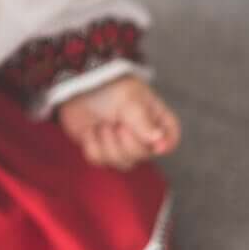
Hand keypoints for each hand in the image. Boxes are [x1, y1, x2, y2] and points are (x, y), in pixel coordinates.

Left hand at [56, 75, 180, 170]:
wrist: (78, 86)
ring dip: (108, 144)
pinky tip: (91, 131)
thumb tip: (158, 140)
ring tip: (103, 125)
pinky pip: (100, 161)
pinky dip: (92, 145)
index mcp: (155, 118)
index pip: (170, 137)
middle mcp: (141, 134)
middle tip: (117, 124)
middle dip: (127, 141)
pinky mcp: (100, 149)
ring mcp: (120, 144)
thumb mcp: (129, 99)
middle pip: (143, 155)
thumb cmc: (109, 87)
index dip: (165, 144)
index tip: (154, 144)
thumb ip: (143, 121)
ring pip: (122, 163)